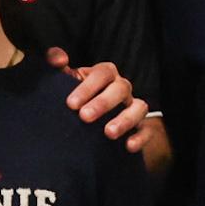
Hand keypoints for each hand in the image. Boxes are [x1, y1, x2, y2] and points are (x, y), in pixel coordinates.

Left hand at [47, 51, 165, 163]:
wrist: (92, 122)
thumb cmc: (78, 97)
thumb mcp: (67, 80)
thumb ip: (58, 66)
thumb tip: (59, 59)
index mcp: (105, 75)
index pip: (102, 74)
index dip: (88, 87)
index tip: (70, 104)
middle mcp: (122, 88)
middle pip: (120, 89)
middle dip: (103, 103)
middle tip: (84, 117)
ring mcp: (133, 107)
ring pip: (138, 108)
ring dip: (125, 120)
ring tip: (109, 133)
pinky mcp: (141, 127)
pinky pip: (147, 130)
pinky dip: (140, 137)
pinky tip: (128, 146)